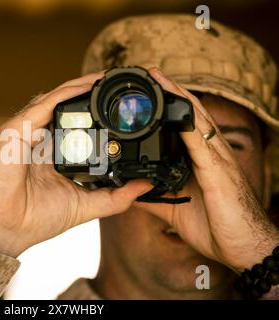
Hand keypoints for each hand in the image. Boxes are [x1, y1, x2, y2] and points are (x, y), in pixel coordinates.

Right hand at [0, 71, 152, 256]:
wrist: (4, 229)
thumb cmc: (35, 219)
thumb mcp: (85, 205)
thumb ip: (115, 197)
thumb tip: (145, 187)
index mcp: (52, 153)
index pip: (77, 125)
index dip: (98, 114)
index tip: (124, 108)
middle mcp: (39, 138)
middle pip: (67, 107)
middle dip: (92, 93)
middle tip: (119, 84)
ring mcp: (26, 131)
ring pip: (57, 99)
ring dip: (82, 86)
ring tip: (108, 77)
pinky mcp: (16, 129)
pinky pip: (44, 104)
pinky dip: (66, 94)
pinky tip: (88, 87)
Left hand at [135, 67, 278, 272]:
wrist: (242, 247)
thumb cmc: (215, 224)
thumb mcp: (174, 207)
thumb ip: (153, 195)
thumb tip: (129, 189)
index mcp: (200, 159)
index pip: (183, 123)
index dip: (168, 104)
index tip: (148, 89)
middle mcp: (210, 153)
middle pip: (190, 113)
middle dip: (171, 91)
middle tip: (150, 72)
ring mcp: (216, 160)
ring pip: (197, 120)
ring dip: (178, 98)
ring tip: (159, 78)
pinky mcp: (219, 172)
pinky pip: (202, 144)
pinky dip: (189, 126)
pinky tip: (175, 112)